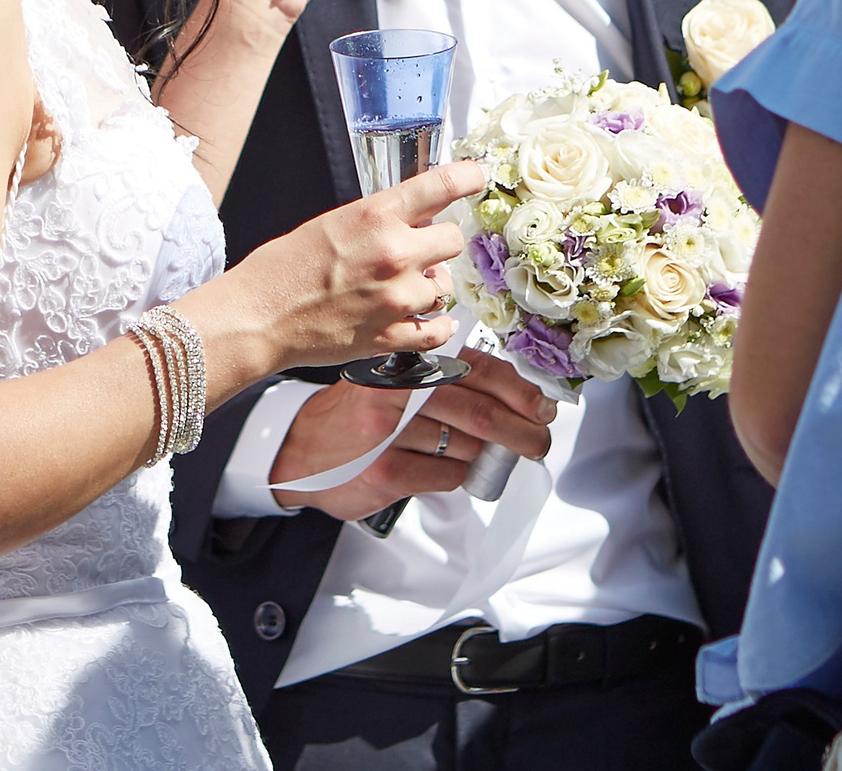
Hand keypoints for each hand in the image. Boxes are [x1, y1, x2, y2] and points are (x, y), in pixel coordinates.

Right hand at [216, 158, 485, 374]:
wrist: (257, 317)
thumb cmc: (281, 270)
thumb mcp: (329, 224)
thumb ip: (376, 220)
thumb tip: (412, 219)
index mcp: (374, 217)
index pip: (441, 185)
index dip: (467, 178)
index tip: (475, 177)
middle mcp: (394, 255)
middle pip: (453, 241)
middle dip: (437, 243)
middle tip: (417, 249)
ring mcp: (397, 299)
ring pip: (446, 287)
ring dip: (429, 285)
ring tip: (400, 288)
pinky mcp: (392, 336)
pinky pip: (439, 330)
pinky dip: (435, 325)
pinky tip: (422, 319)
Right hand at [268, 351, 558, 522]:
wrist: (299, 450)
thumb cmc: (356, 416)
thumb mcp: (392, 383)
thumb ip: (442, 384)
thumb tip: (514, 401)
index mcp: (405, 364)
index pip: (476, 369)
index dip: (519, 390)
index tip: (543, 408)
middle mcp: (397, 392)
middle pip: (480, 412)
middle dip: (522, 432)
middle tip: (539, 444)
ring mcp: (390, 433)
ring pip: (468, 448)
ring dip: (484, 458)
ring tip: (477, 457)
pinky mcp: (387, 472)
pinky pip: (447, 478)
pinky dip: (455, 478)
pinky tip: (439, 470)